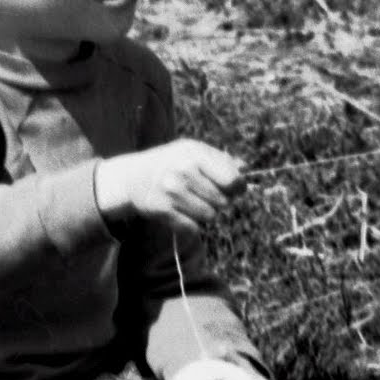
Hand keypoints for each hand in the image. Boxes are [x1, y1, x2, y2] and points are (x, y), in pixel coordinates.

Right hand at [95, 138, 245, 232]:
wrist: (133, 177)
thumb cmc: (171, 162)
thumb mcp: (193, 151)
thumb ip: (221, 159)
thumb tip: (245, 170)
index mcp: (195, 153)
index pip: (233, 180)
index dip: (237, 187)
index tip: (233, 188)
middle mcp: (184, 171)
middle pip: (223, 201)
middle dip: (218, 200)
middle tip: (203, 193)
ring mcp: (172, 192)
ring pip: (210, 216)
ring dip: (204, 212)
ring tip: (190, 201)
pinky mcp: (163, 210)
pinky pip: (193, 228)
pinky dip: (190, 224)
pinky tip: (179, 211)